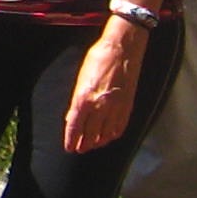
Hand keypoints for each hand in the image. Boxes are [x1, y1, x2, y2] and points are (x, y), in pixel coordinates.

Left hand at [61, 22, 146, 154]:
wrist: (123, 47)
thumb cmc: (99, 57)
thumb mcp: (81, 78)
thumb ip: (77, 100)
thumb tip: (73, 117)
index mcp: (83, 98)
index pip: (74, 126)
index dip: (71, 139)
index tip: (69, 148)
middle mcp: (99, 105)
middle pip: (90, 133)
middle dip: (84, 144)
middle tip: (80, 149)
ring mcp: (115, 106)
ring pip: (105, 133)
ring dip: (98, 142)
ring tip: (93, 145)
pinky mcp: (127, 104)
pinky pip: (120, 126)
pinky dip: (114, 134)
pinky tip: (109, 137)